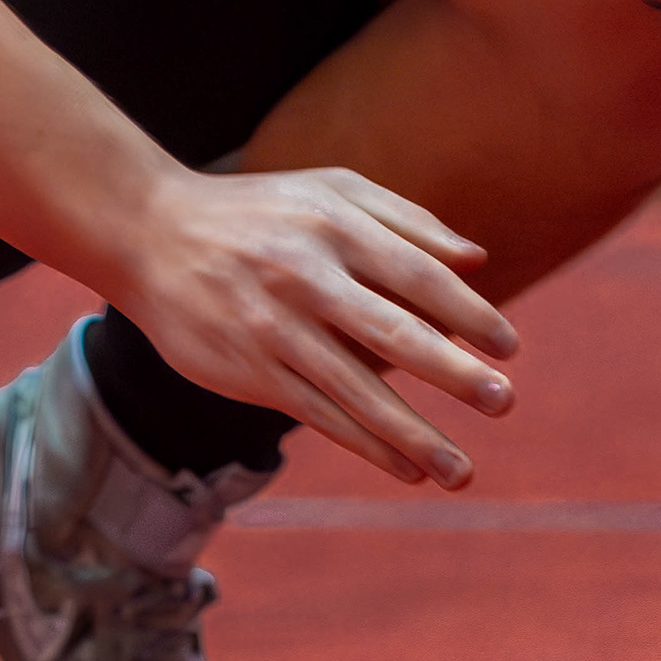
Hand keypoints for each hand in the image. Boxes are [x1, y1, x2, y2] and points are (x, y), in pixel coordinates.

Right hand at [113, 165, 518, 487]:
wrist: (151, 233)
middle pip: (393, 332)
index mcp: (335, 227)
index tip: (510, 347)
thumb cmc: (260, 210)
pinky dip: (365, 445)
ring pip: (355, 390)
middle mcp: (306, 277)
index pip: (417, 275)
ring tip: (461, 470)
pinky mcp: (249, 370)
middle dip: (452, 373)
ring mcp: (274, 329)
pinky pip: (317, 414)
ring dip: (412, 435)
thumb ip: (406, 221)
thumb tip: (477, 261)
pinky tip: (406, 468)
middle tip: (504, 403)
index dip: (469, 312)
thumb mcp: (330, 190)